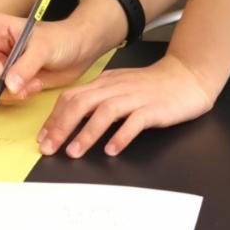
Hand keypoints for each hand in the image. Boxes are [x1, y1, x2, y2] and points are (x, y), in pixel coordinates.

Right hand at [0, 14, 99, 103]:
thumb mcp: (44, 48)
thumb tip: (8, 86)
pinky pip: (1, 95)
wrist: (79, 51)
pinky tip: (34, 88)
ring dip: (8, 93)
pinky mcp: (8, 81)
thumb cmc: (62, 39)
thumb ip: (25, 66)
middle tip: (19, 86)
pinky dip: (15, 98)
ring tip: (33, 86)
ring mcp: (0, 65)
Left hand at [35, 53, 214, 157]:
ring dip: (86, 133)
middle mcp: (116, 88)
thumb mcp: (119, 86)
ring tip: (74, 152)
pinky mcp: (153, 109)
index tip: (42, 137)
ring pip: (104, 112)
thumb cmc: (152, 85)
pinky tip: (111, 149)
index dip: (54, 118)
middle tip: (49, 148)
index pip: (71, 97)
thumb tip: (71, 118)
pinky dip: (121, 136)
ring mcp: (135, 98)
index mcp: (104, 83)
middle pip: (81, 104)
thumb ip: (98, 98)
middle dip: (61, 127)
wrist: (187, 76)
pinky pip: (135, 122)